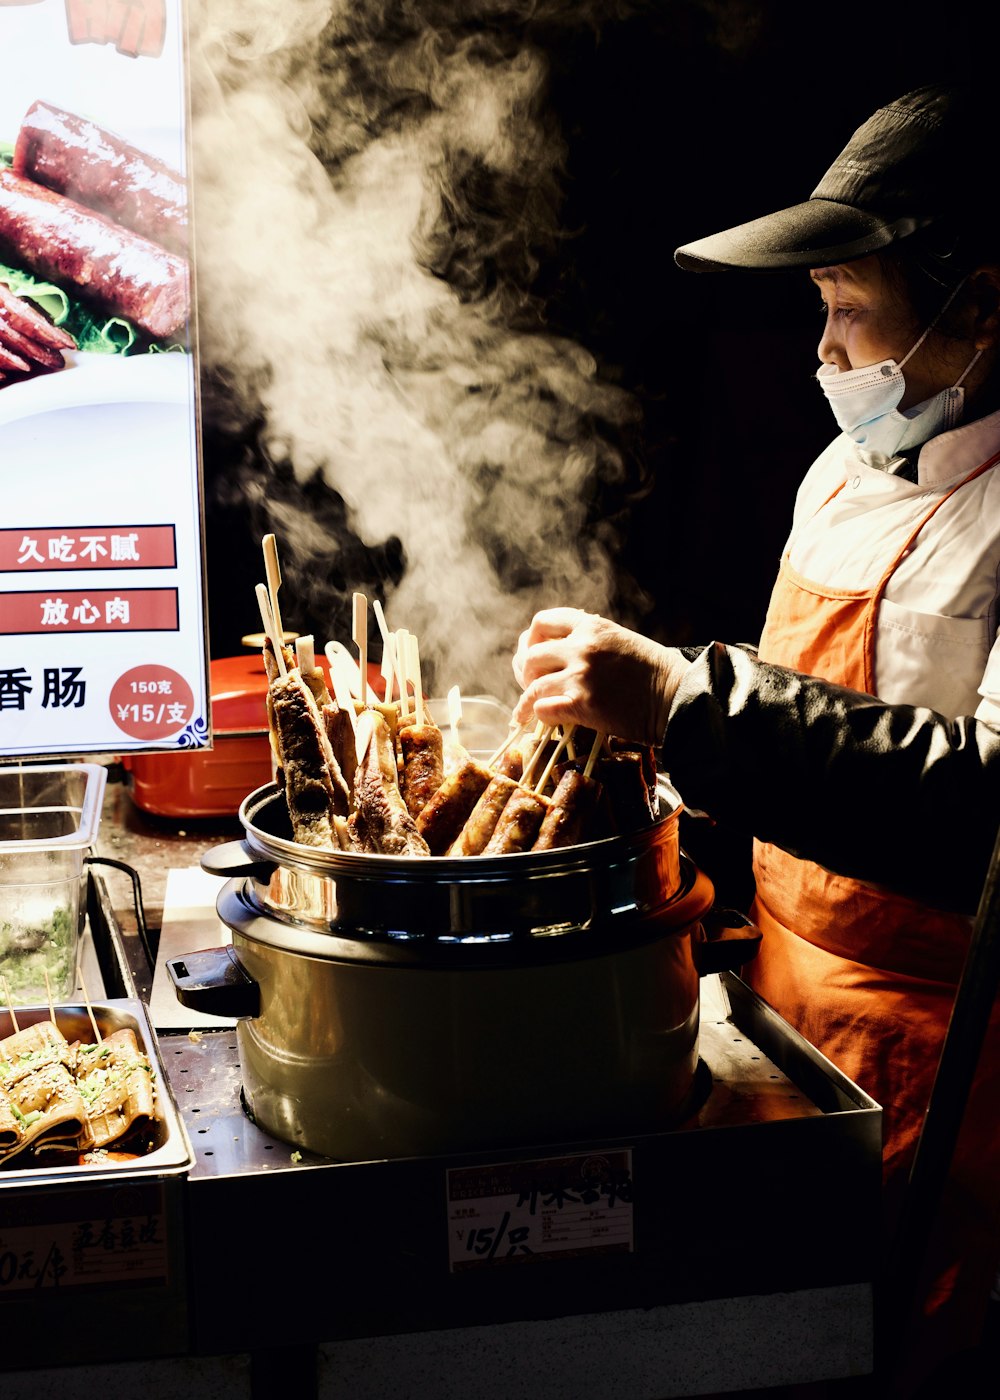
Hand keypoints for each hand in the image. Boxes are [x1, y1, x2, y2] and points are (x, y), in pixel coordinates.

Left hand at [512, 607, 689, 744]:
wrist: (678, 696)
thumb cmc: (655, 672)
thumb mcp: (621, 640)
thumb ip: (591, 641)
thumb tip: (563, 652)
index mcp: (591, 627)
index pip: (542, 622)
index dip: (531, 638)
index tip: (530, 651)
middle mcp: (581, 647)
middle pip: (531, 654)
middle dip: (525, 671)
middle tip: (528, 684)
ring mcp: (580, 676)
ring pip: (533, 685)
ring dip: (526, 700)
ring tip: (523, 711)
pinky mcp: (583, 704)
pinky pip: (543, 709)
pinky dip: (537, 715)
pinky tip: (537, 721)